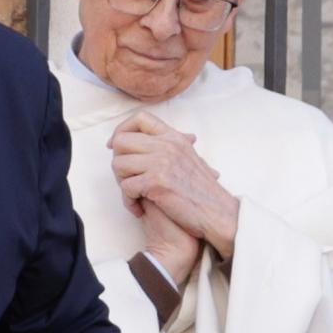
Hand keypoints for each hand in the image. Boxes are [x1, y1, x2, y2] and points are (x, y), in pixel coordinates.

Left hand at [107, 114, 240, 266]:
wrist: (217, 214)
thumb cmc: (204, 192)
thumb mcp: (194, 159)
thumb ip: (181, 148)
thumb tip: (188, 136)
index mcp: (174, 137)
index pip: (140, 118)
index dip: (121, 130)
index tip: (115, 147)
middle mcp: (167, 145)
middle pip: (121, 141)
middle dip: (118, 162)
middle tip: (126, 180)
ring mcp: (161, 162)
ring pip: (118, 164)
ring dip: (121, 184)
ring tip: (134, 197)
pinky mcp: (157, 182)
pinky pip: (126, 187)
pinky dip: (128, 202)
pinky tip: (139, 210)